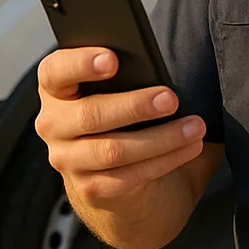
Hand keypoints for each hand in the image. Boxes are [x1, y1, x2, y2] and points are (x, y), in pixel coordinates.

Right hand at [35, 46, 206, 207]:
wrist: (126, 184)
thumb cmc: (131, 121)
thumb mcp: (127, 92)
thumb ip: (135, 75)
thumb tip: (164, 67)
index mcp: (57, 90)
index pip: (55, 71)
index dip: (81, 63)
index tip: (113, 59)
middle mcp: (53, 125)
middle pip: (90, 114)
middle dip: (135, 105)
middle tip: (171, 98)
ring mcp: (67, 161)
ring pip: (113, 150)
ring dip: (161, 137)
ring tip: (195, 126)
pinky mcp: (90, 190)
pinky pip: (130, 176)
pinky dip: (166, 159)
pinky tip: (191, 147)